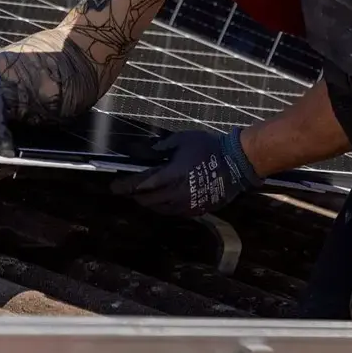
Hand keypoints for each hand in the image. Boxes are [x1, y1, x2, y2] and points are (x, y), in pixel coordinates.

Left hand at [111, 129, 258, 215]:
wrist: (237, 164)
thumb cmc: (210, 148)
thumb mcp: (184, 140)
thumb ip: (164, 147)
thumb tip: (151, 152)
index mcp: (173, 175)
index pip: (143, 184)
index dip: (126, 186)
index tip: (114, 187)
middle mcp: (177, 193)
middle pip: (148, 200)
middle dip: (135, 196)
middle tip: (127, 190)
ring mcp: (188, 204)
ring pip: (160, 209)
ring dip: (149, 203)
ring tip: (142, 196)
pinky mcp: (198, 210)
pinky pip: (174, 212)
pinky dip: (164, 207)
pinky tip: (162, 201)